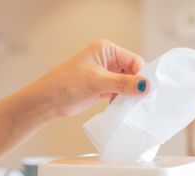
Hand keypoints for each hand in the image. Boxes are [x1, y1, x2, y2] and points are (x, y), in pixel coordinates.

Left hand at [25, 39, 148, 118]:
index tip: (146, 89)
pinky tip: (123, 107)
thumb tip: (145, 85)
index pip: (133, 60)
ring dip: (129, 94)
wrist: (48, 100)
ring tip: (131, 105)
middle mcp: (106, 60)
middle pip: (132, 72)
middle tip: (141, 99)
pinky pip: (119, 93)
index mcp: (106, 49)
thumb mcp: (97, 81)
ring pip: (126, 83)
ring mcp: (104, 75)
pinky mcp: (101, 88)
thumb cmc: (66, 83)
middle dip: (136, 84)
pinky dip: (122, 99)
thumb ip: (123, 83)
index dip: (141, 74)